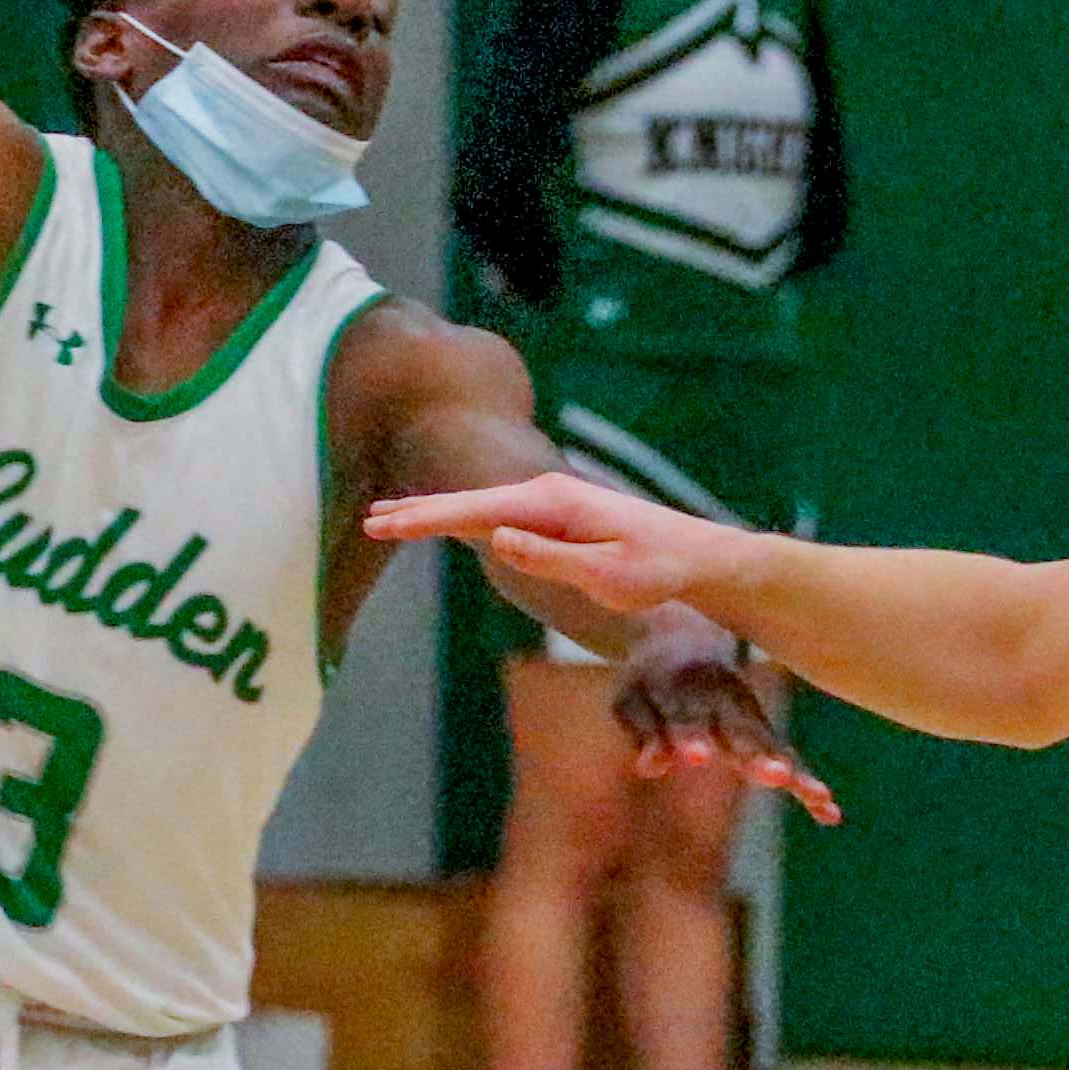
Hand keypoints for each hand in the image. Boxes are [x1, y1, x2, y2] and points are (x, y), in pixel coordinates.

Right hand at [366, 470, 732, 613]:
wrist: (700, 557)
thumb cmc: (658, 571)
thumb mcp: (606, 574)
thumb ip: (550, 557)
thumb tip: (496, 537)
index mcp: (553, 504)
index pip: (475, 511)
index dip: (425, 519)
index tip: (384, 525)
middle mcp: (548, 494)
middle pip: (470, 502)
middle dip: (419, 511)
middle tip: (369, 521)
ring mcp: (553, 503)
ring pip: (482, 508)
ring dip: (436, 514)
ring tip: (392, 521)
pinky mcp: (560, 517)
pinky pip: (501, 516)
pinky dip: (466, 520)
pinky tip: (450, 525)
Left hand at [614, 626, 841, 824]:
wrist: (685, 637)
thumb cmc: (652, 680)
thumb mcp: (633, 699)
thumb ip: (643, 731)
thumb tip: (649, 768)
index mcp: (686, 688)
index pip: (687, 716)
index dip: (690, 735)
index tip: (693, 756)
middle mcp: (725, 701)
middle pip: (742, 731)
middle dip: (756, 754)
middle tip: (774, 776)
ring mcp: (750, 715)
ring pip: (773, 746)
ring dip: (794, 770)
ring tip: (817, 795)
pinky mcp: (765, 732)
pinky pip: (789, 758)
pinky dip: (808, 782)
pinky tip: (829, 813)